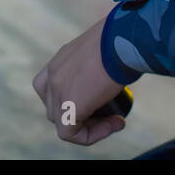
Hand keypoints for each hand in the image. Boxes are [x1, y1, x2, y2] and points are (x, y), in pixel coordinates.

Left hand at [33, 16, 126, 144]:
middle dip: (82, 116)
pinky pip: (70, 134)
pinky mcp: (68, 107)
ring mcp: (57, 91)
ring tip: (116, 121)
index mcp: (60, 61)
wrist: (124, 39)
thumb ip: (99, 64)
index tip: (103, 100)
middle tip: (111, 114)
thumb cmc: (123, 40)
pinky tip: (115, 124)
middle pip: (56, 108)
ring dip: (90, 127)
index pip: (51, 89)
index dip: (73, 101)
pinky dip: (91, 135)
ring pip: (63, 123)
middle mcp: (53, 75)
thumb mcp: (105, 50)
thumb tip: (113, 75)